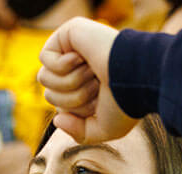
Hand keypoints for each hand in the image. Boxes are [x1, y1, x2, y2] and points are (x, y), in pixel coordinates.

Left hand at [38, 18, 133, 144]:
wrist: (137, 77)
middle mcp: (80, 69)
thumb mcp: (105, 129)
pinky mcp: (69, 33)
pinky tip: (83, 58)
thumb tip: (57, 118)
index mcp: (88, 87)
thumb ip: (80, 133)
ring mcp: (75, 49)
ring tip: (92, 73)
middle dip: (72, 99)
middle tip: (97, 87)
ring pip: (44, 78)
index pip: (60, 107)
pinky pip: (45, 57)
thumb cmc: (127, 102)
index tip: (99, 104)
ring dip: (69, 83)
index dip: (76, 111)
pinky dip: (63, 65)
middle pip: (49, 94)